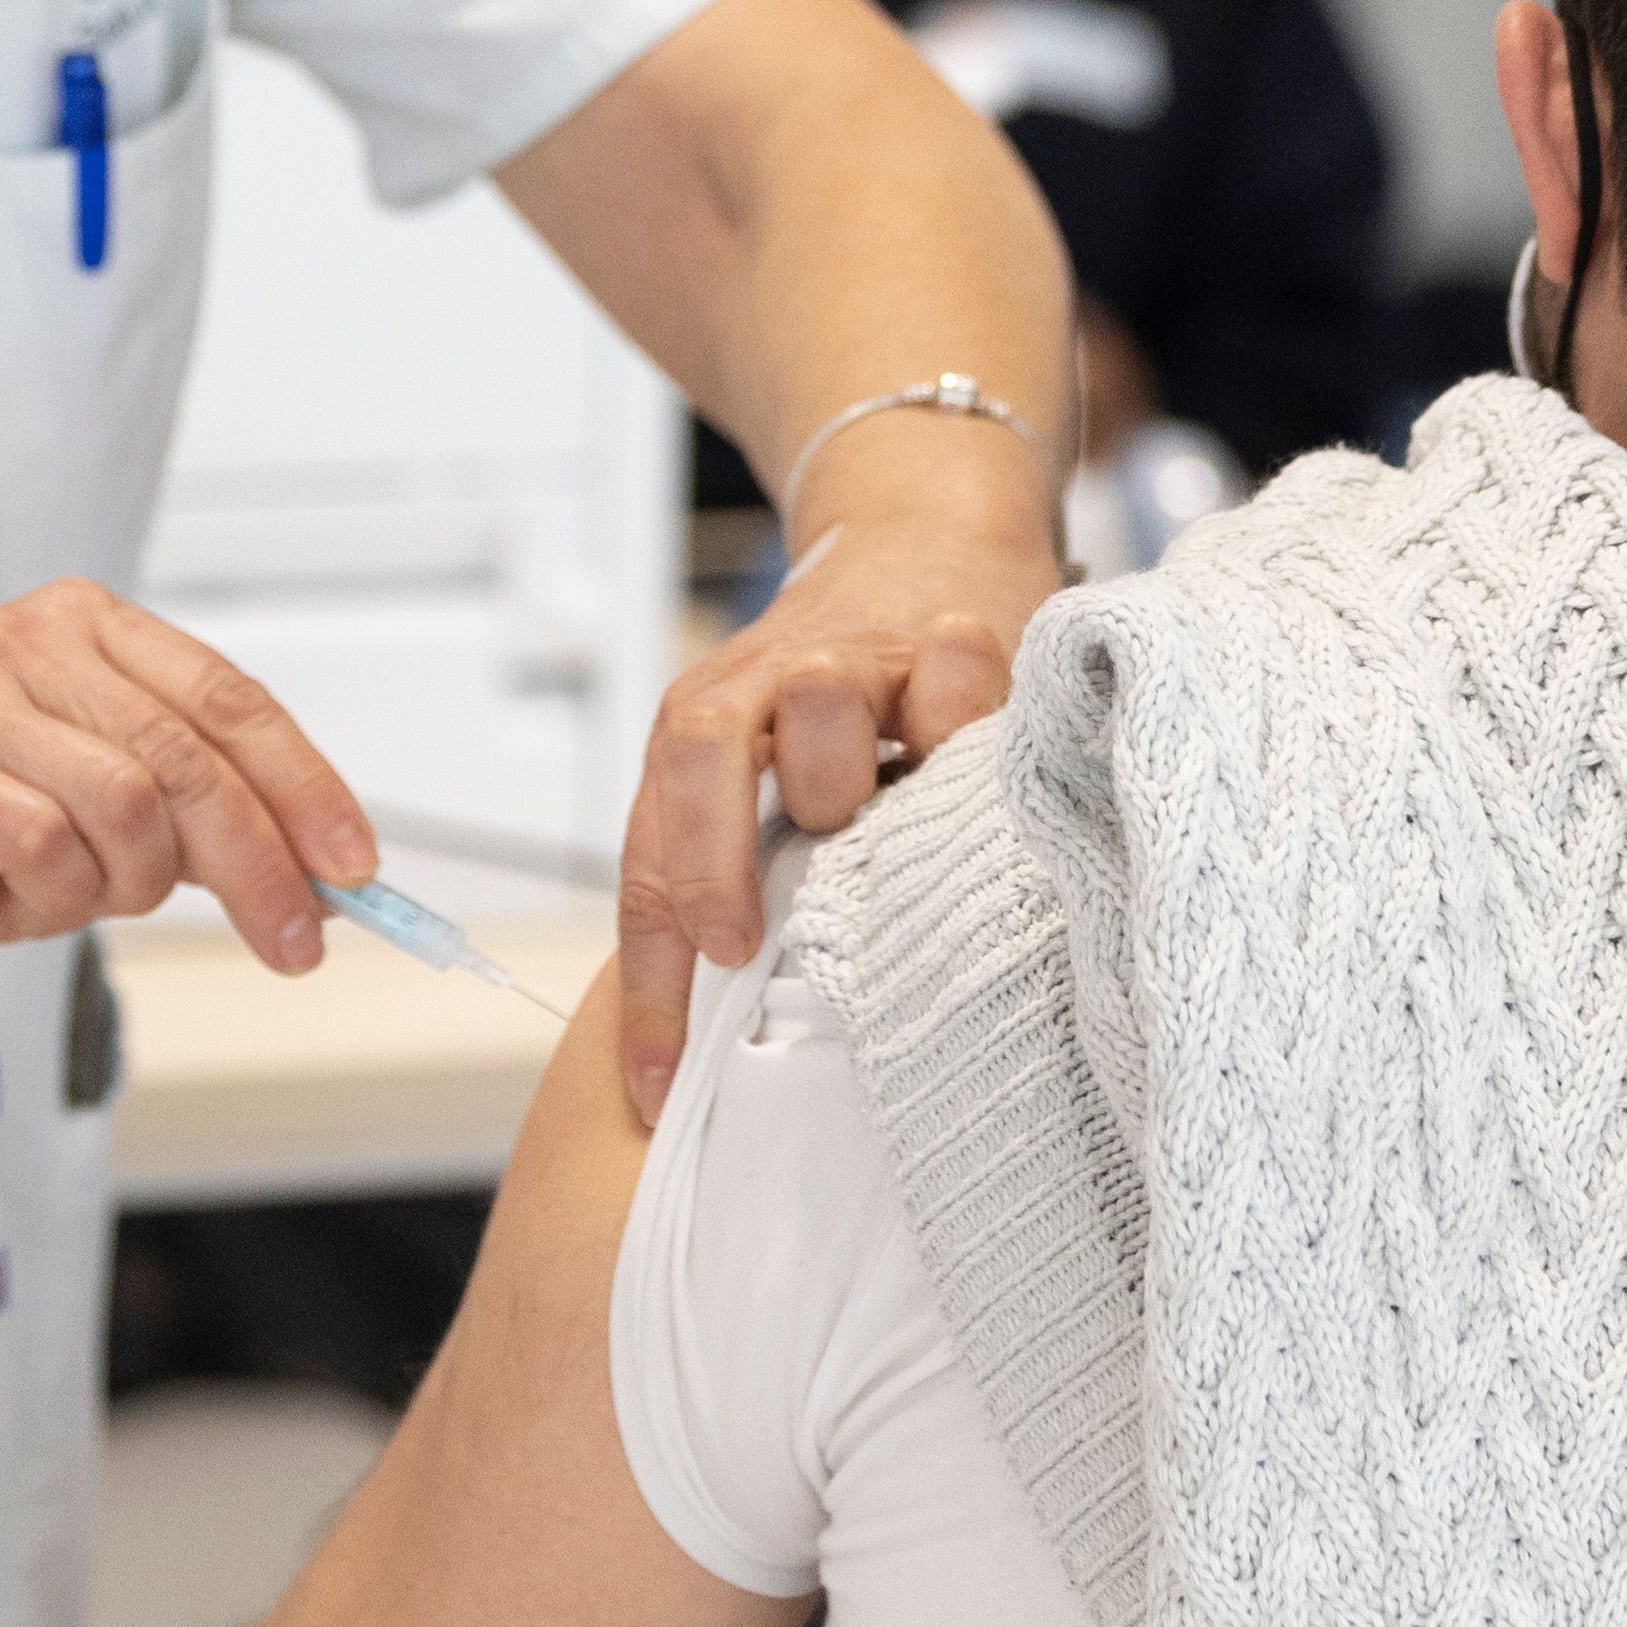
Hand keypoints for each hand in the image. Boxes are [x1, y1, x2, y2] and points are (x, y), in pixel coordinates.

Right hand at [0, 582, 380, 1011]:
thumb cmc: (0, 841)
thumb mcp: (134, 818)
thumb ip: (221, 816)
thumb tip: (330, 868)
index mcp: (89, 623)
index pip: (228, 697)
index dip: (302, 784)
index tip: (351, 861)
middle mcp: (24, 637)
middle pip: (187, 755)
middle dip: (256, 861)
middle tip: (295, 937)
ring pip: (124, 803)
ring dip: (128, 879)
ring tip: (84, 888)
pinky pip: (46, 844)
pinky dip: (59, 893)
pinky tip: (21, 890)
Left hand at [612, 509, 1038, 1121]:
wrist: (924, 537)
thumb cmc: (847, 700)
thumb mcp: (772, 778)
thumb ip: (751, 874)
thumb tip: (718, 1048)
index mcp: (700, 733)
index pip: (649, 862)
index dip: (650, 985)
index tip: (656, 1089)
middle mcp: (763, 686)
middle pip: (697, 753)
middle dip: (706, 857)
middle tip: (737, 944)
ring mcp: (857, 655)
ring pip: (818, 706)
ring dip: (842, 779)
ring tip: (880, 829)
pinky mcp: (949, 635)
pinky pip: (952, 679)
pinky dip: (963, 726)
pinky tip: (977, 770)